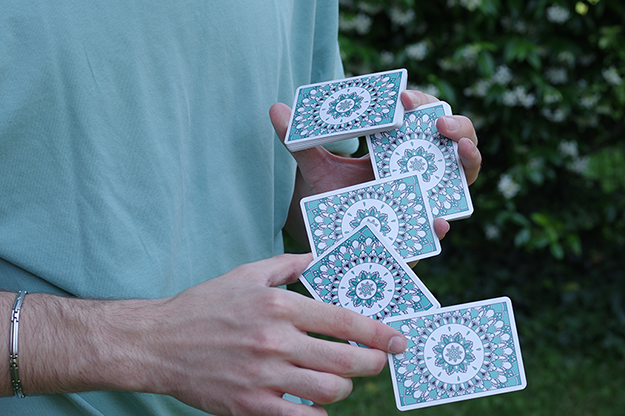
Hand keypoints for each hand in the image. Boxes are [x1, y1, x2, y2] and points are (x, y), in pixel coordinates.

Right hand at [145, 254, 406, 414]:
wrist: (158, 343)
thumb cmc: (205, 305)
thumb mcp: (247, 274)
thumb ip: (287, 266)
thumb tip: (318, 258)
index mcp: (279, 306)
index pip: (344, 321)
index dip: (378, 333)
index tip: (398, 340)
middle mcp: (275, 341)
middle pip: (345, 361)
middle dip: (373, 363)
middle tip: (377, 361)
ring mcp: (262, 376)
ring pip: (328, 391)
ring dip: (343, 388)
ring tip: (339, 380)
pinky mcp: (249, 405)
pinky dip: (316, 414)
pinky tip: (314, 405)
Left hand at [271, 90, 481, 239]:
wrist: (330, 243)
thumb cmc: (332, 200)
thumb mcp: (317, 168)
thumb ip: (300, 142)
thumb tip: (275, 109)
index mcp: (400, 144)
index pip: (421, 113)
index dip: (421, 101)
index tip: (404, 96)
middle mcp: (422, 167)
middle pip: (454, 137)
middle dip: (457, 124)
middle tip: (439, 123)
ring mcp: (428, 198)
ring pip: (464, 173)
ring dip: (469, 158)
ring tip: (460, 150)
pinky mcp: (420, 234)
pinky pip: (442, 225)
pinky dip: (442, 223)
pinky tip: (440, 222)